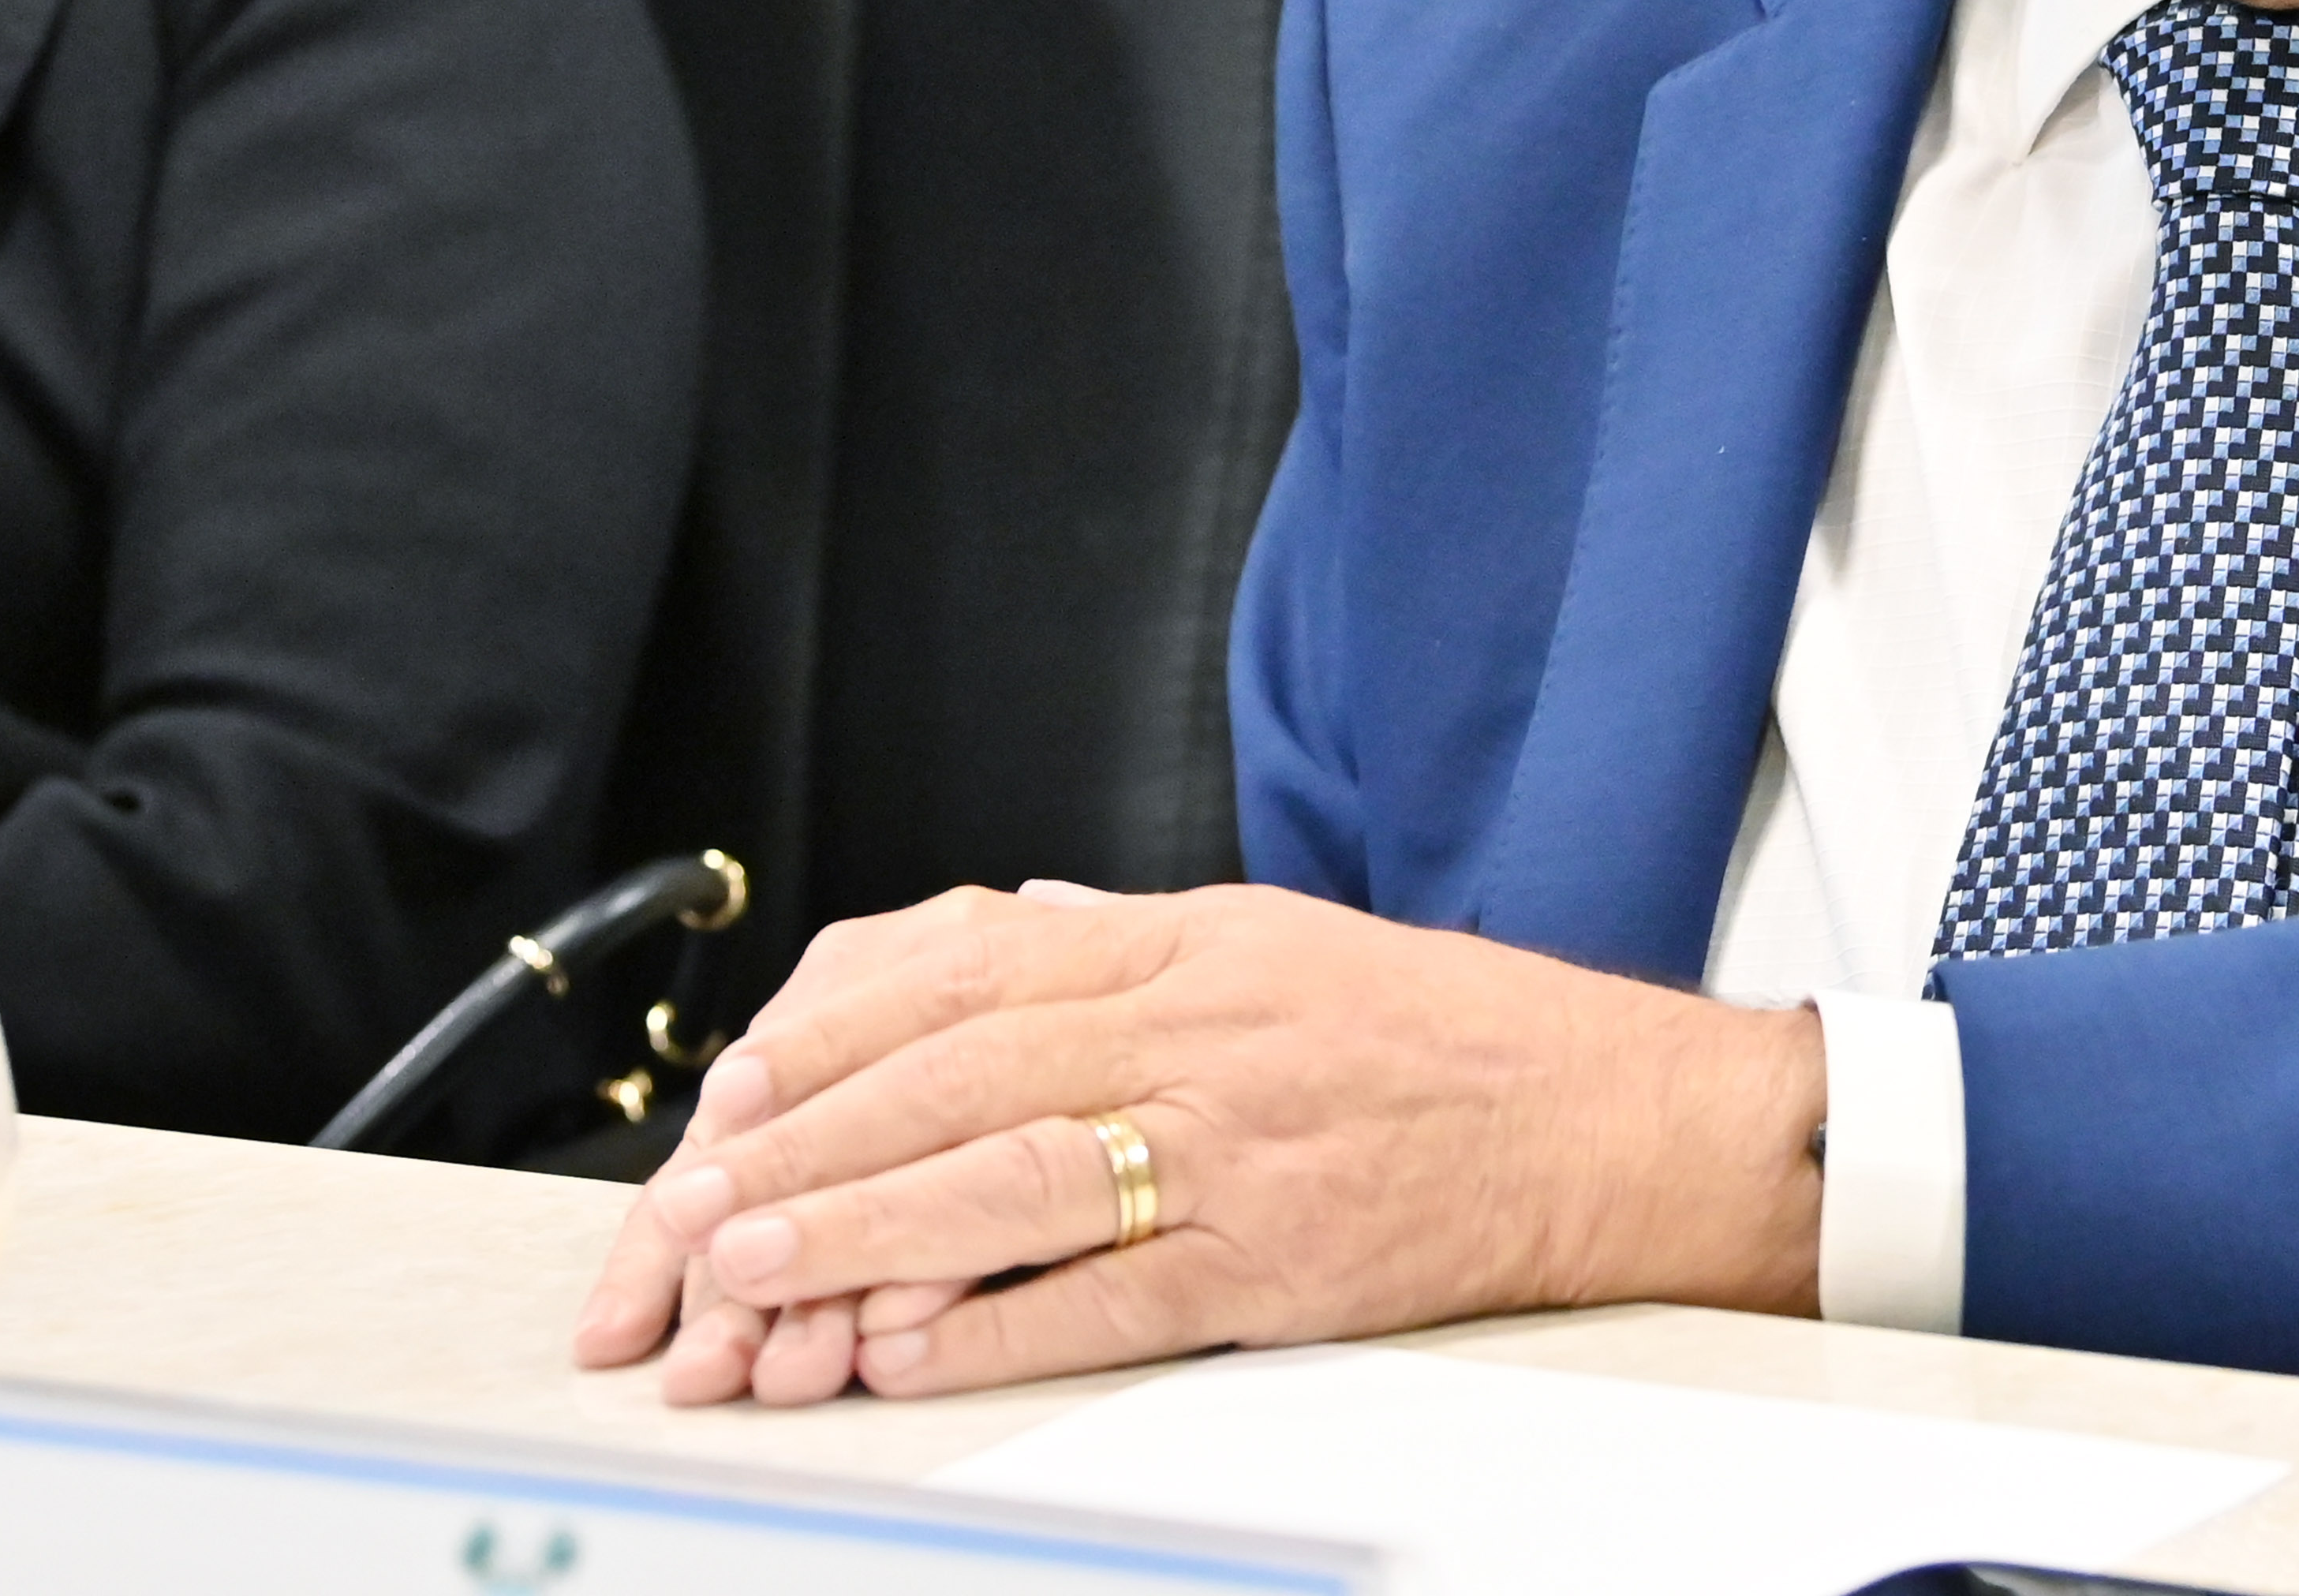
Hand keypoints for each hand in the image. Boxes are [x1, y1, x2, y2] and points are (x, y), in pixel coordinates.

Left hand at [567, 883, 1825, 1402]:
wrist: (1612, 1116)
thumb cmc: (1447, 1040)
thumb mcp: (1276, 951)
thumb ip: (1128, 963)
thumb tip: (973, 975)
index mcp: (1191, 944)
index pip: (961, 977)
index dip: (824, 1042)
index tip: (725, 1102)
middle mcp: (1203, 1026)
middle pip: (955, 1079)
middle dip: (798, 1151)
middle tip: (686, 1214)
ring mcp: (1241, 1142)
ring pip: (1006, 1181)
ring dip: (856, 1238)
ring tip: (748, 1286)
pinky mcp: (1281, 1256)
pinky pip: (1110, 1294)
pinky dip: (996, 1326)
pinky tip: (905, 1353)